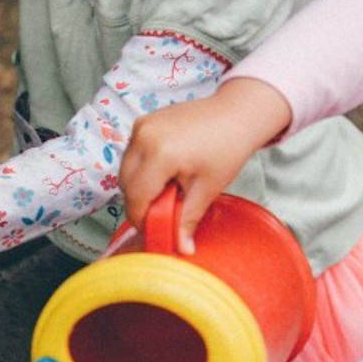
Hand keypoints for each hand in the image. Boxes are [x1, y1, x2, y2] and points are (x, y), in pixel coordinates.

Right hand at [120, 77, 291, 253]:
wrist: (237, 113)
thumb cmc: (228, 147)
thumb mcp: (208, 188)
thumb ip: (188, 219)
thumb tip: (182, 248)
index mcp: (160, 154)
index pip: (136, 198)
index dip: (142, 219)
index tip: (156, 229)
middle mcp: (144, 137)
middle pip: (126, 184)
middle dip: (140, 203)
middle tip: (165, 211)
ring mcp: (141, 126)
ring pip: (125, 169)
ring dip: (140, 185)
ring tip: (168, 190)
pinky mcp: (143, 122)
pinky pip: (132, 153)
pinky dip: (142, 168)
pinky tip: (166, 172)